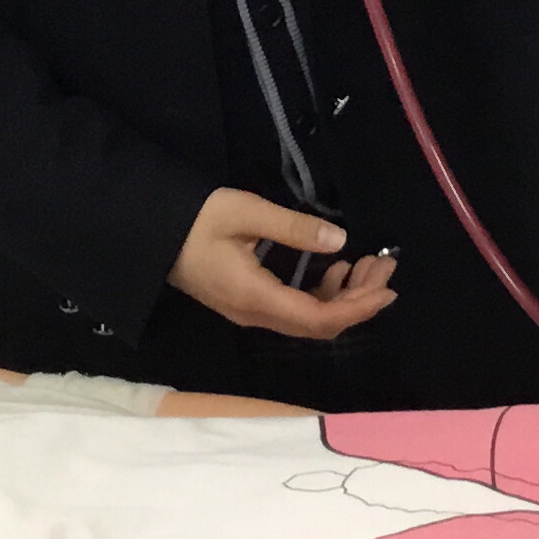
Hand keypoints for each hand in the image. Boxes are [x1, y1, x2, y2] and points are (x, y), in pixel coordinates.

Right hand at [166, 188, 396, 341]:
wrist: (150, 234)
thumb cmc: (195, 220)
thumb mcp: (246, 214)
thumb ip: (293, 228)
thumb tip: (340, 241)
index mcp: (257, 297)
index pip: (320, 318)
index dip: (358, 307)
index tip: (387, 286)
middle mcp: (257, 315)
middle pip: (320, 324)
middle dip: (359, 299)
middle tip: (385, 265)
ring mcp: (251, 312)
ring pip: (310, 319)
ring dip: (344, 296)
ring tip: (367, 263)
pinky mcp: (249, 302)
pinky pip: (295, 309)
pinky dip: (323, 293)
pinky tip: (335, 268)